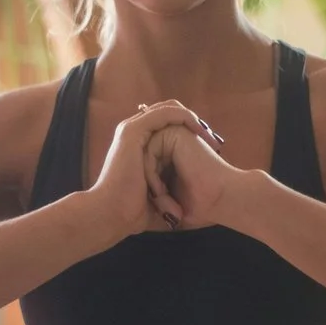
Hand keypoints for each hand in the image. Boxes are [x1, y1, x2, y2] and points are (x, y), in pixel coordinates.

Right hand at [87, 101, 223, 240]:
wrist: (112, 215)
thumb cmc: (134, 212)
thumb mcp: (159, 198)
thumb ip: (169, 195)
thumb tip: (185, 211)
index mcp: (138, 146)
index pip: (168, 126)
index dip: (191, 131)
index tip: (211, 148)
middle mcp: (134, 133)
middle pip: (169, 114)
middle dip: (194, 123)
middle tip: (213, 140)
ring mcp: (131, 130)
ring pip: (168, 109)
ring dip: (192, 119)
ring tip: (208, 136)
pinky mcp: (133, 131)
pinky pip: (165, 114)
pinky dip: (185, 118)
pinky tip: (199, 130)